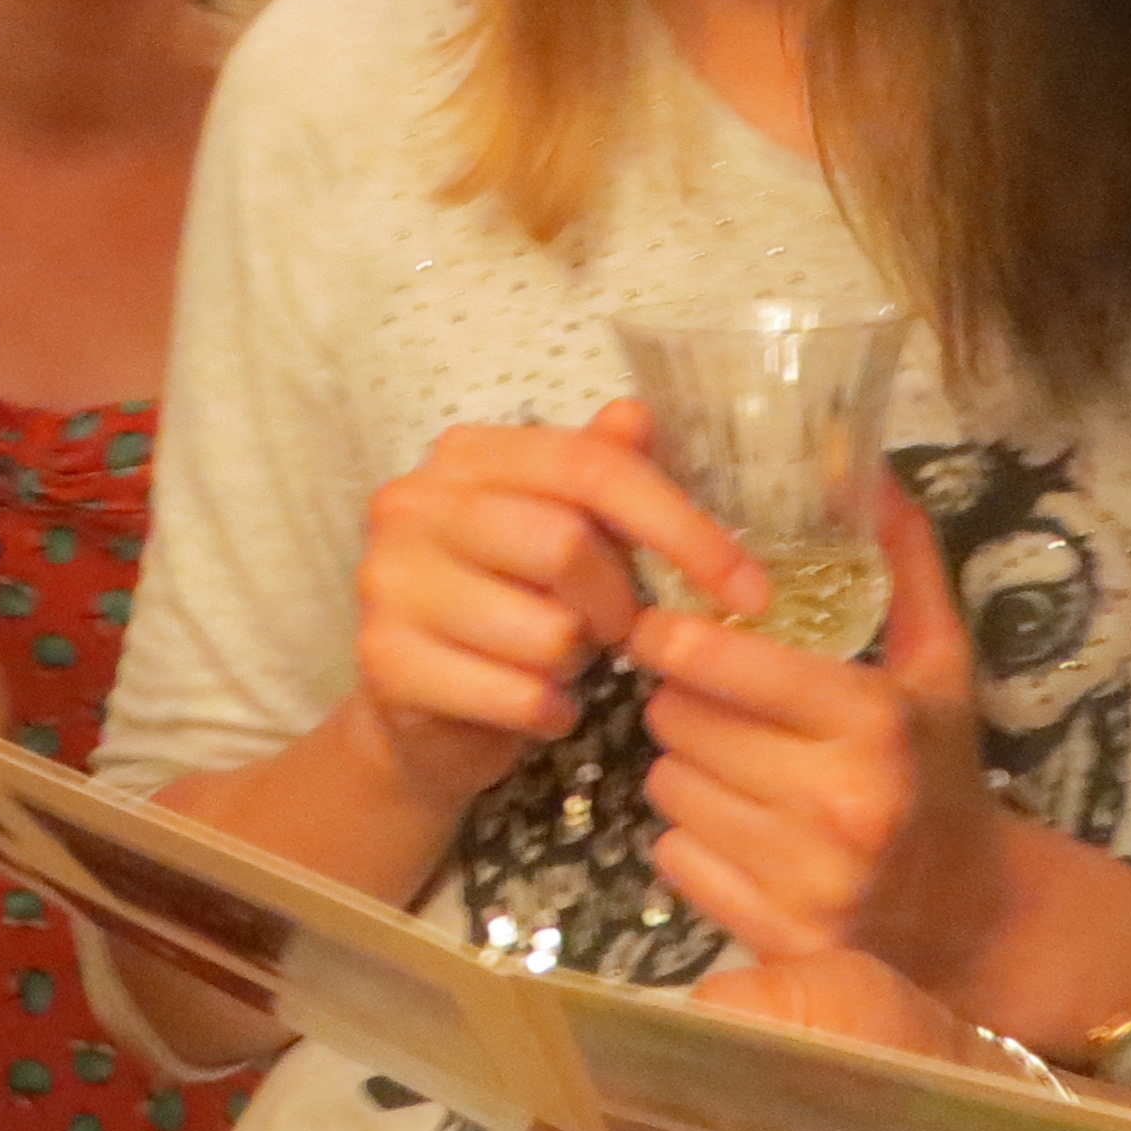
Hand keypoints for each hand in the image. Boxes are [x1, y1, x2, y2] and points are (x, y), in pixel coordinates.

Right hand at [337, 405, 759, 819]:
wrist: (421, 715)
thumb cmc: (508, 610)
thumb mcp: (563, 535)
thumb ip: (599, 477)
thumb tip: (637, 414)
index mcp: (465, 457)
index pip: (589, 466)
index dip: (680, 526)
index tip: (750, 591)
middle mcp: (412, 503)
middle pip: (565, 543)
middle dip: (618, 604)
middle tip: (618, 632)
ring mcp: (387, 580)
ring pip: (543, 631)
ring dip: (575, 665)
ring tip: (556, 665)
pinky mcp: (381, 661)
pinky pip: (514, 695)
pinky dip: (548, 712)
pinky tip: (536, 707)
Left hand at [631, 480, 1002, 977]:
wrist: (977, 919)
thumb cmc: (943, 771)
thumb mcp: (941, 666)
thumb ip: (903, 564)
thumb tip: (867, 466)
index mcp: (876, 724)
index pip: (727, 664)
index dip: (674, 637)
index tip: (654, 623)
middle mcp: (842, 804)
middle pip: (680, 722)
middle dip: (683, 703)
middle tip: (710, 703)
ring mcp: (807, 879)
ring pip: (667, 787)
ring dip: (681, 768)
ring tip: (730, 765)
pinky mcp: (776, 935)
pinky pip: (672, 857)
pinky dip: (688, 838)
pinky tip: (736, 828)